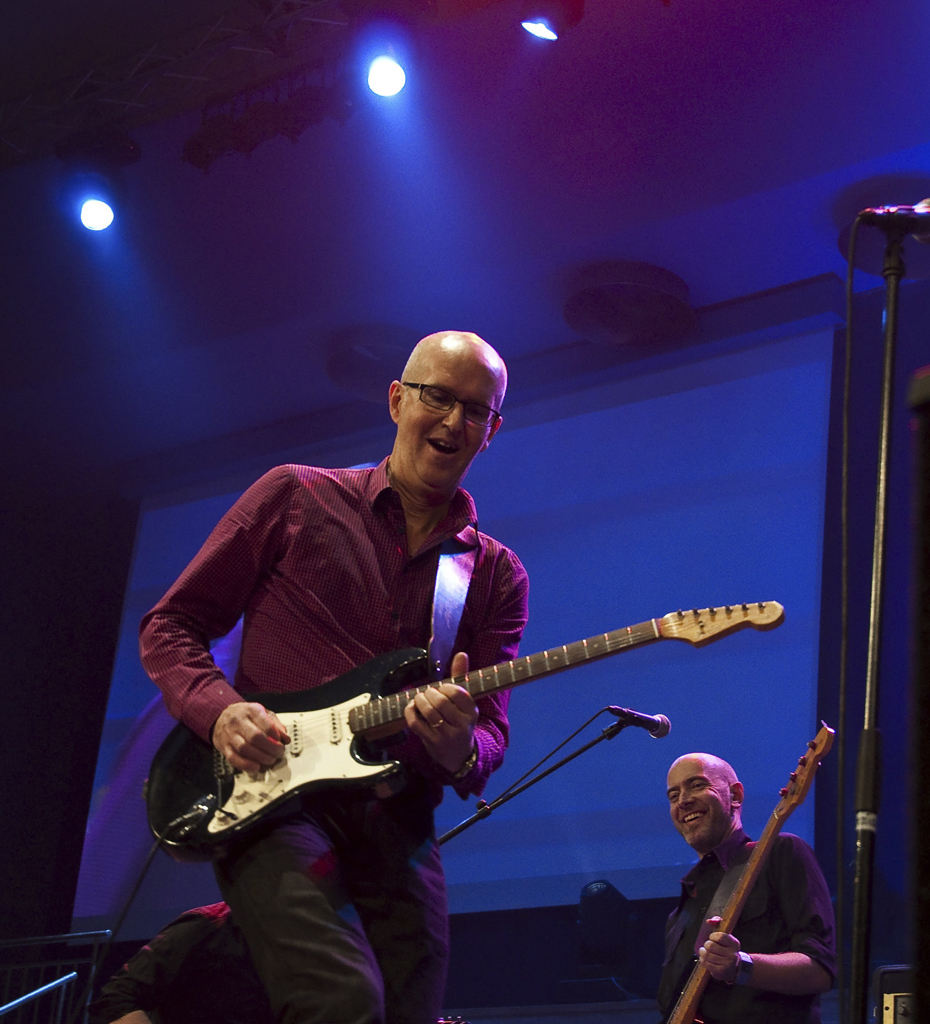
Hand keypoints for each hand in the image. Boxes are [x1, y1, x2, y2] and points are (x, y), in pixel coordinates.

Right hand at [212, 701, 289, 772]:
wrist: (221, 717)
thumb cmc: (246, 716)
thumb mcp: (263, 713)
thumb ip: (276, 724)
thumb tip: (286, 738)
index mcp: (251, 710)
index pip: (265, 723)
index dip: (275, 735)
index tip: (281, 741)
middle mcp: (238, 721)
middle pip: (255, 737)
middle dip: (270, 748)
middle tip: (279, 753)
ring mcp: (229, 734)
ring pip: (244, 748)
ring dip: (260, 757)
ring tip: (270, 760)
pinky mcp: (224, 747)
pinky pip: (233, 758)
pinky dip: (246, 765)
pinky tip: (256, 767)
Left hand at [404, 651, 477, 773]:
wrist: (459, 755)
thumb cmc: (460, 720)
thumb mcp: (464, 702)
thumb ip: (461, 677)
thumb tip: (461, 653)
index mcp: (471, 712)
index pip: (458, 693)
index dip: (445, 687)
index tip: (441, 687)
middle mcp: (462, 725)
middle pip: (441, 703)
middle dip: (430, 693)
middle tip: (427, 692)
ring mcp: (446, 736)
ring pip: (428, 713)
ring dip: (420, 701)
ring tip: (419, 697)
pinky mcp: (432, 743)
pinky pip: (416, 724)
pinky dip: (410, 713)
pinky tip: (412, 707)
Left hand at [697, 917, 741, 982]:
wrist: (736, 967)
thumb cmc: (727, 949)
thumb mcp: (726, 936)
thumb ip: (718, 923)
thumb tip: (708, 921)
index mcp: (734, 944)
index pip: (720, 937)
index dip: (713, 936)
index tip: (713, 938)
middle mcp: (732, 955)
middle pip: (710, 946)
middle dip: (706, 945)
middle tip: (708, 946)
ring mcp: (727, 965)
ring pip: (707, 955)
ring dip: (703, 952)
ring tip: (705, 952)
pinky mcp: (720, 972)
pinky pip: (706, 963)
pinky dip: (703, 960)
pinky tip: (706, 959)